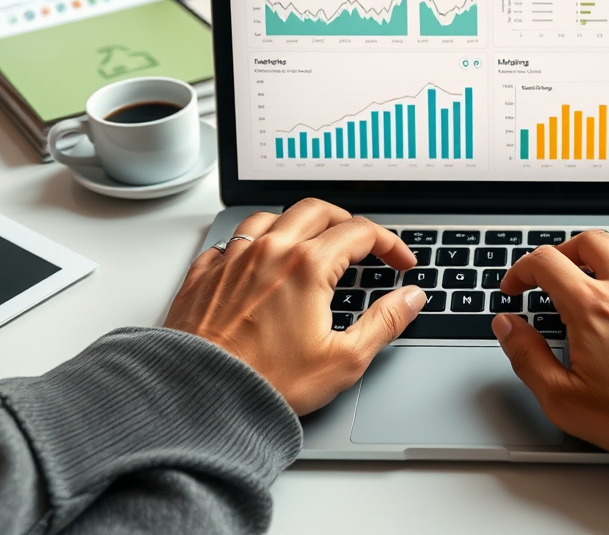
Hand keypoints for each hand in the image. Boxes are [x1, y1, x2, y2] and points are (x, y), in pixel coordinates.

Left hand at [164, 199, 424, 414]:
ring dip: (299, 224)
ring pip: (272, 217)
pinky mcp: (205, 274)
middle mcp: (270, 251)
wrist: (197, 399)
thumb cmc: (265, 384)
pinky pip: (232, 240)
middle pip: (318, 210)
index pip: (361, 233)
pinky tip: (259, 262)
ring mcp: (234, 259)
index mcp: (308, 266)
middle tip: (362, 243)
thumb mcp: (343, 360)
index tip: (400, 262)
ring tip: (311, 243)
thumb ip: (384, 322)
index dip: (390, 244)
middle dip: (347, 221)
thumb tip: (410, 299)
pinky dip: (254, 243)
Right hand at [493, 231, 608, 459]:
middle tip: (558, 272)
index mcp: (593, 307)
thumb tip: (507, 327)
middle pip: (592, 242)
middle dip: (566, 251)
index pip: (546, 263)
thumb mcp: (564, 399)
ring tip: (607, 277)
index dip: (522, 270)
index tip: (516, 287)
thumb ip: (528, 357)